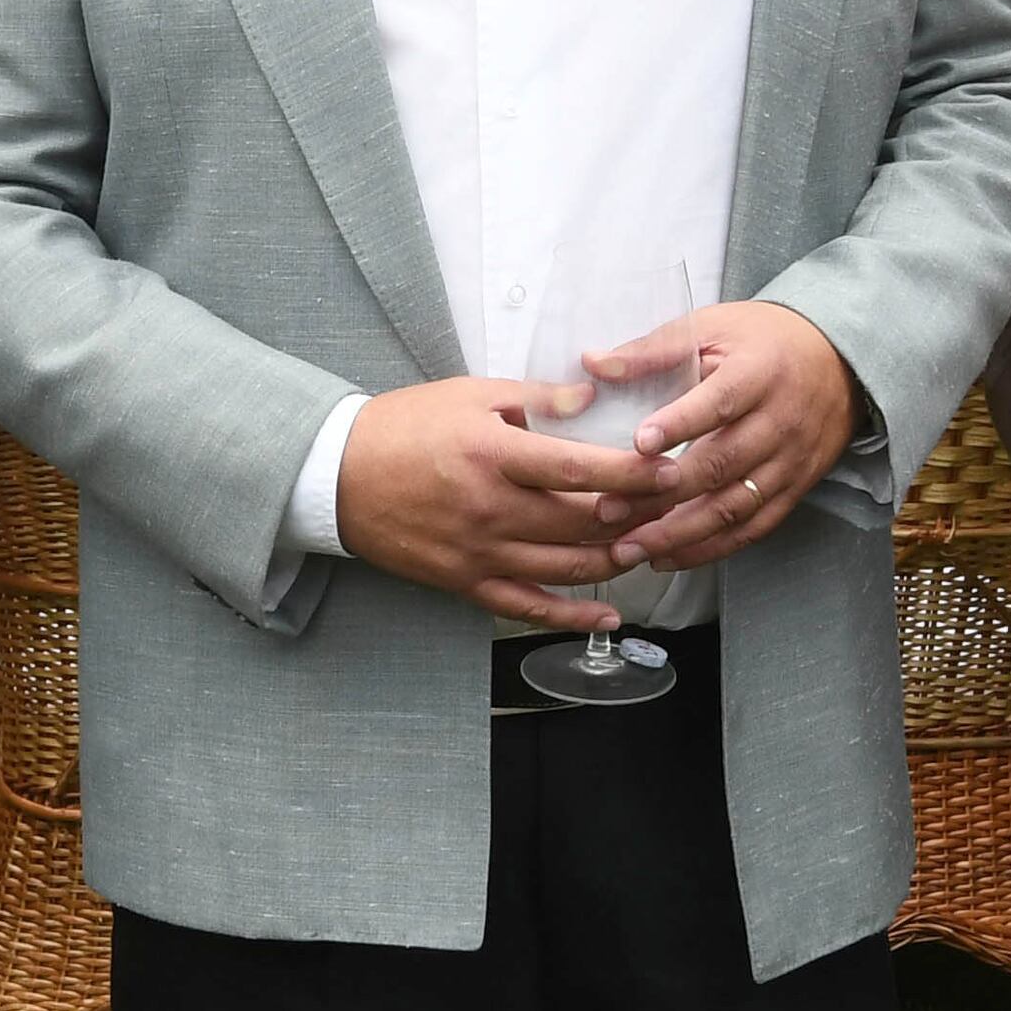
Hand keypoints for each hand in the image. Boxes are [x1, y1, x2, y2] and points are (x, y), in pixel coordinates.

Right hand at [333, 377, 668, 630]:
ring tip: (648, 545)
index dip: (635, 473)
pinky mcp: (465, 581)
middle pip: (584, 521)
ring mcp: (479, 552)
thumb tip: (593, 398)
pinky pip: (528, 607)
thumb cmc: (403, 427)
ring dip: (616, 560)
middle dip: (639, 515)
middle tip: (673, 506)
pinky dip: (571, 616)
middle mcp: (491, 509)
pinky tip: (607, 615)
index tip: (671, 470)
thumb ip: (536, 397)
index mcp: (493, 455)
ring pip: (566, 567)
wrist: (337, 475)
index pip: (582, 468)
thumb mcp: (470, 394)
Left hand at [598, 299, 858, 571]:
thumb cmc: (762, 342)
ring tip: (629, 548)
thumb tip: (593, 363)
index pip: (719, 402)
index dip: (679, 425)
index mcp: (759, 373)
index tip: (638, 444)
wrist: (837, 362)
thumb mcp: (714, 328)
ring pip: (734, 506)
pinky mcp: (795, 490)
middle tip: (609, 511)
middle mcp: (780, 421)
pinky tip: (668, 557)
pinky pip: (752, 528)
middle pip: (722, 464)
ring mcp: (790, 461)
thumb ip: (655, 350)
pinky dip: (710, 548)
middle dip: (662, 494)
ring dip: (679, 533)